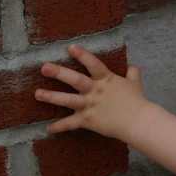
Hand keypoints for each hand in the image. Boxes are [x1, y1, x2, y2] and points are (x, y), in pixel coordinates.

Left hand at [35, 44, 151, 140]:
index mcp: (107, 79)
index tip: (70, 47)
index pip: (93, 64)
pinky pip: (71, 124)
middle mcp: (96, 91)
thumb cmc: (137, 101)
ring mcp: (90, 105)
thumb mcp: (135, 83)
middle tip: (44, 67)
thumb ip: (132, 72)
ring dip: (51, 97)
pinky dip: (59, 127)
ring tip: (37, 93)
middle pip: (76, 80)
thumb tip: (131, 65)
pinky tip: (48, 128)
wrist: (138, 121)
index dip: (82, 55)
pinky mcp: (88, 120)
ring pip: (68, 100)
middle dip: (59, 73)